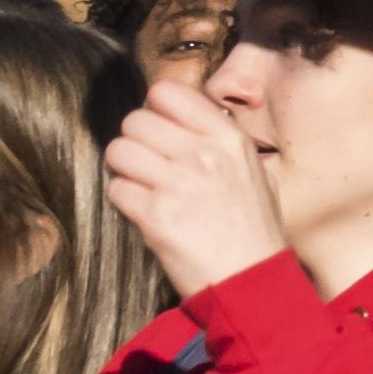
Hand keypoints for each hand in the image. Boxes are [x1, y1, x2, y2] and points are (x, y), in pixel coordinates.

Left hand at [101, 80, 288, 296]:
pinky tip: (144, 213)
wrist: (254, 281)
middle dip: (135, 142)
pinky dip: (125, 202)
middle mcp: (203, 153)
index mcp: (228, 137)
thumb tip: (181, 123)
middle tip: (147, 165)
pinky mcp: (156, 216)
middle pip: (135, 120)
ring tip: (143, 188)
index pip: (167, 91)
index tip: (159, 131)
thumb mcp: (255, 172)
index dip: (154, 109)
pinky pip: (117, 190)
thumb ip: (220, 142)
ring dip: (125, 171)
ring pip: (119, 151)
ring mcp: (178, 183)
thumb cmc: (255, 230)